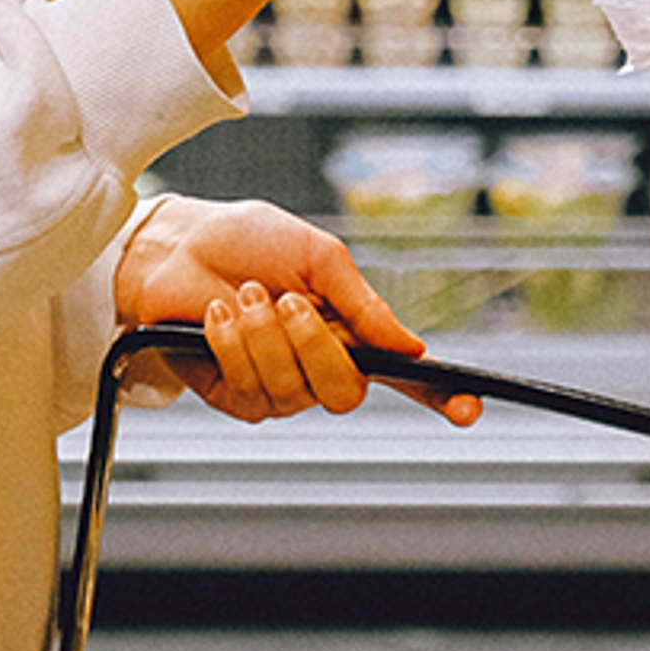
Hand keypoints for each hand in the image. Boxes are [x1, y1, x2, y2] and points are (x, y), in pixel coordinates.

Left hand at [112, 197, 478, 425]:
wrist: (178, 246)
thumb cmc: (247, 242)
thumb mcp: (317, 257)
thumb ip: (363, 304)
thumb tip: (412, 346)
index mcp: (351, 332)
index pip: (406, 375)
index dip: (443, 396)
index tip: (471, 408)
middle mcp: (321, 366)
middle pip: (346, 392)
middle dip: (315, 347)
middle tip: (288, 301)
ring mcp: (280, 387)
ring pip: (294, 392)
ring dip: (265, 337)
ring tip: (244, 296)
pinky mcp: (236, 397)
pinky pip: (250, 391)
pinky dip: (234, 345)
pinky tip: (218, 315)